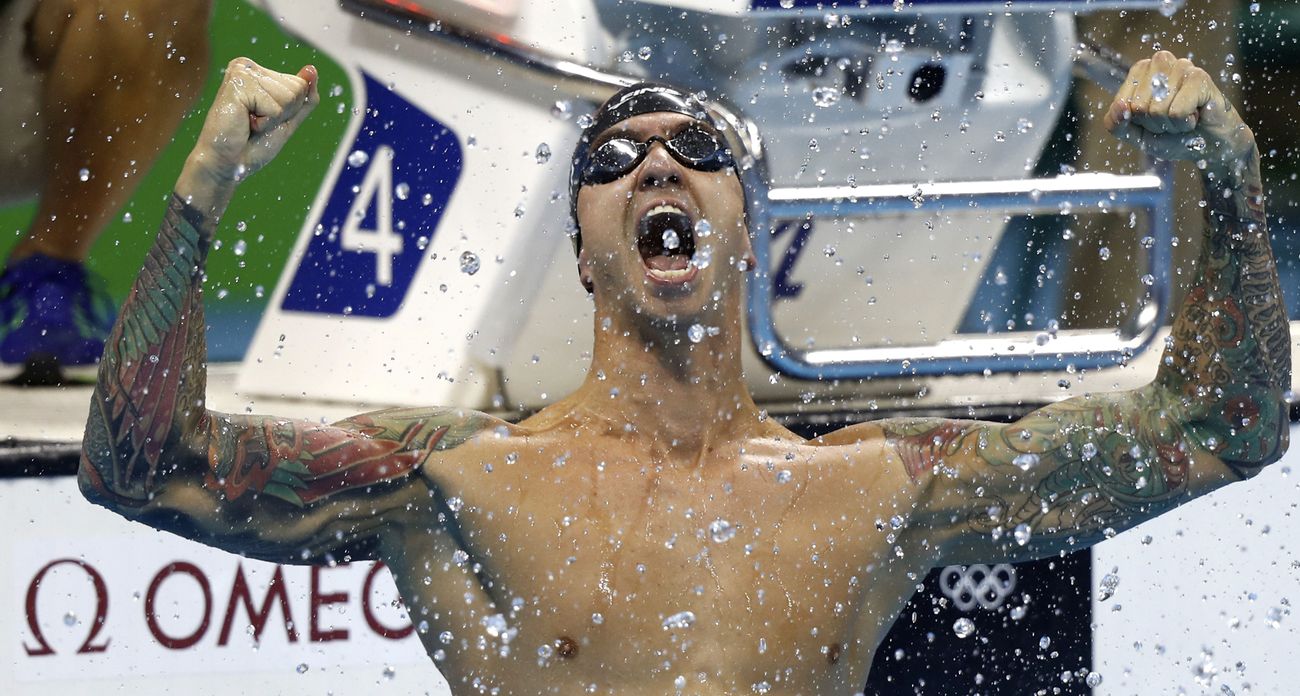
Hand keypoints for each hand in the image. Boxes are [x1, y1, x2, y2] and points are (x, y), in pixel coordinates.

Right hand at [186, 58, 318, 186]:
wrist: (228, 163)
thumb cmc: (253, 145)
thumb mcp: (287, 119)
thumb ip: (303, 97)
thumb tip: (312, 70)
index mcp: (259, 72)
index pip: (300, 85)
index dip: (290, 111)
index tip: (264, 119)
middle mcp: (249, 66)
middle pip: (297, 89)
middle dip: (282, 114)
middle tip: (255, 123)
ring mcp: (242, 72)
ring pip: (289, 97)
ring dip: (273, 119)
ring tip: (249, 122)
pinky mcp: (238, 83)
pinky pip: (275, 107)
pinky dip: (265, 123)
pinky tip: (244, 122)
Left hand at [1104, 51, 1254, 166]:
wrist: (1209, 146)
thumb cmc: (1172, 135)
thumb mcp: (1135, 134)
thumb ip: (1115, 124)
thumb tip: (1120, 106)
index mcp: (1140, 71)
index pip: (1121, 104)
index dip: (1136, 121)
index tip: (1153, 119)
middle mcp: (1160, 62)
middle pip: (1139, 107)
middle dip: (1154, 123)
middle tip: (1172, 119)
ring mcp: (1181, 66)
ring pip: (1157, 110)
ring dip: (1170, 124)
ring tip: (1184, 117)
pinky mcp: (1199, 77)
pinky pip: (1177, 112)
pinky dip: (1184, 123)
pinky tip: (1196, 115)